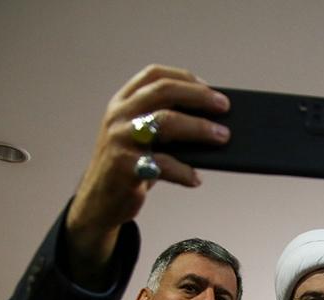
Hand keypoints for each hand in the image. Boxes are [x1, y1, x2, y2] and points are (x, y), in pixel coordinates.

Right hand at [66, 64, 231, 284]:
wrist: (99, 201)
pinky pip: (162, 164)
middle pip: (163, 92)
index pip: (154, 75)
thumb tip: (214, 120)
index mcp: (123, 102)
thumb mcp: (142, 139)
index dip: (184, 77)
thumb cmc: (131, 166)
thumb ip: (166, 124)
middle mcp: (119, 115)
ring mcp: (120, 138)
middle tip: (224, 107)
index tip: (210, 88)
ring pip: (165, 122)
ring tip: (223, 137)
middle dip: (198, 96)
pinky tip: (196, 179)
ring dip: (199, 128)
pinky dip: (184, 171)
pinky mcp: (124, 166)